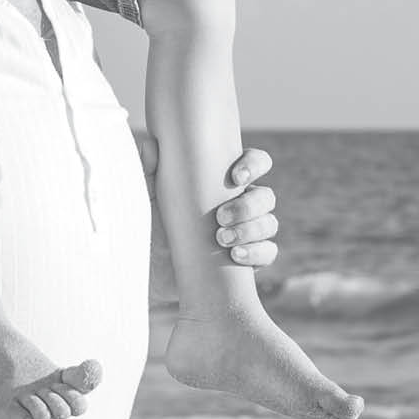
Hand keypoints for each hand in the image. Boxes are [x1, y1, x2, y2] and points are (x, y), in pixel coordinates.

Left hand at [139, 135, 278, 301]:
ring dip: (251, 229)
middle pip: (266, 196)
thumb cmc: (154, 228)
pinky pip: (268, 252)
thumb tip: (150, 145)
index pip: (255, 163)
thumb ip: (149, 173)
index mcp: (224, 183)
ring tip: (221, 239)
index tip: (235, 177)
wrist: (154, 273)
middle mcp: (242, 204)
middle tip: (220, 217)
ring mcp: (249, 232)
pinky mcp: (250, 259)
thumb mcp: (148, 201)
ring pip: (270, 223)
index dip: (253, 164)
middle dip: (248, 205)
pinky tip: (235, 255)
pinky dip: (257, 252)